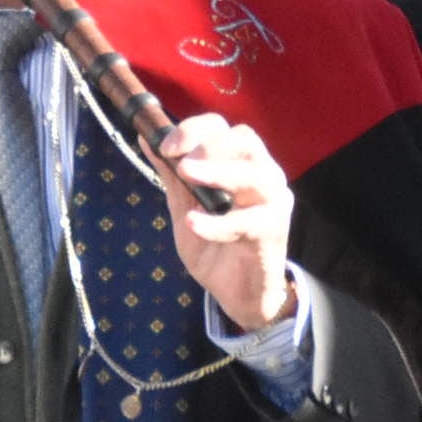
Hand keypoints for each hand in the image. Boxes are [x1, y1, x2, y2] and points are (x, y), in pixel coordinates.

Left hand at [156, 114, 297, 333]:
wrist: (237, 293)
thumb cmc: (214, 245)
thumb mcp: (184, 207)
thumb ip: (171, 175)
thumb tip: (147, 138)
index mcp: (240, 162)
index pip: (222, 128)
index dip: (193, 129)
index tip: (166, 146)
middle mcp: (262, 173)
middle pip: (245, 139)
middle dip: (209, 145)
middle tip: (182, 163)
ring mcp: (273, 201)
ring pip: (254, 175)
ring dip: (218, 172)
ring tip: (188, 177)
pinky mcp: (274, 230)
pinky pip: (248, 221)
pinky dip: (218, 222)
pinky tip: (194, 223)